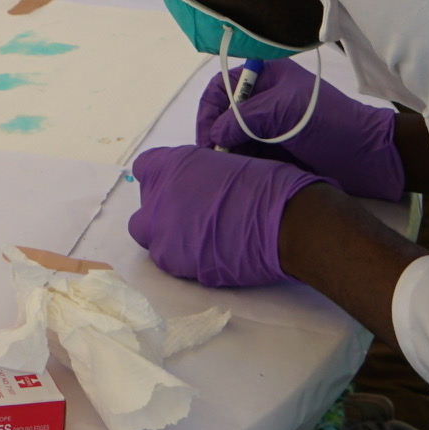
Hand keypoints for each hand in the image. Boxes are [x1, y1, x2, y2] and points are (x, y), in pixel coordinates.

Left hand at [127, 144, 320, 289]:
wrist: (283, 223)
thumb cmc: (266, 184)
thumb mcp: (226, 163)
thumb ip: (199, 174)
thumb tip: (199, 186)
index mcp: (170, 166)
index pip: (145, 168)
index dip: (162, 177)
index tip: (181, 185)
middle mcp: (157, 199)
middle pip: (145, 210)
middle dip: (163, 214)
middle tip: (194, 216)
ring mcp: (163, 236)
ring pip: (152, 239)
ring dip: (171, 239)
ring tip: (204, 240)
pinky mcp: (175, 265)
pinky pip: (171, 262)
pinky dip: (187, 260)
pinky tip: (213, 256)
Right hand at [192, 60, 405, 203]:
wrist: (367, 156)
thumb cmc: (329, 122)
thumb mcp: (284, 110)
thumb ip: (245, 118)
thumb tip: (215, 135)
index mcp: (267, 77)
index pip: (223, 87)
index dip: (210, 110)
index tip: (207, 137)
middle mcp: (265, 100)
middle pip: (225, 115)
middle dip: (217, 136)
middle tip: (215, 160)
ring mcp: (271, 127)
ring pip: (235, 139)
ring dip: (229, 153)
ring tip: (228, 171)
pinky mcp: (277, 151)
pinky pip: (250, 156)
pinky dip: (242, 164)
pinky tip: (242, 176)